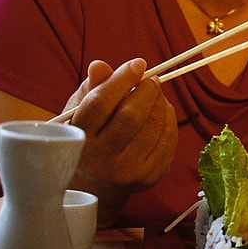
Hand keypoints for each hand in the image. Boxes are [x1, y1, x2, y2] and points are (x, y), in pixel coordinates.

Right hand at [65, 59, 176, 210]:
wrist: (97, 184)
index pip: (101, 102)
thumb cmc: (89, 138)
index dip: (122, 79)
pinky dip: (169, 121)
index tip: (138, 64)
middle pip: (131, 116)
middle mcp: (100, 159)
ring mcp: (126, 172)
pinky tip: (162, 114)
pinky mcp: (148, 178)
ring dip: (161, 103)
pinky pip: (169, 141)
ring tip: (156, 95)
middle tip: (152, 80)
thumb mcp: (79, 113)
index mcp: (78, 138)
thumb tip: (100, 65)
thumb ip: (90, 88)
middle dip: (147, 91)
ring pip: (154, 127)